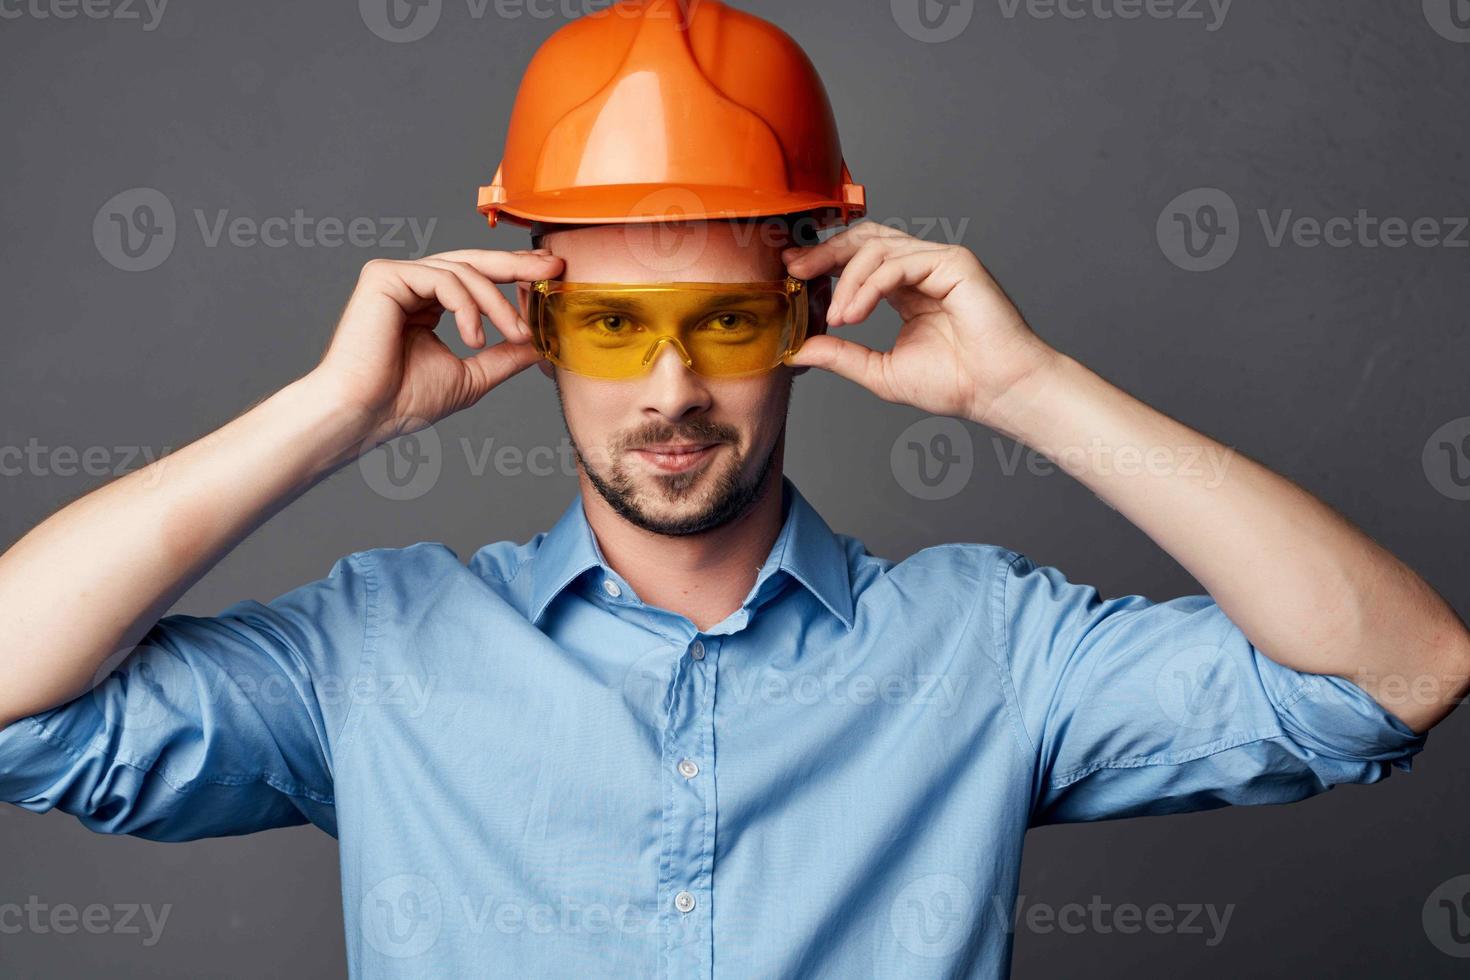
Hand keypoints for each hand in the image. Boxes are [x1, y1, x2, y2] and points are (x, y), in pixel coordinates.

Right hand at [309, 249, 563, 446]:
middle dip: (517, 265)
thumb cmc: (404, 402)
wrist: (365, 415)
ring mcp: (396, 277)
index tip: (551, 277)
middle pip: (473, 262)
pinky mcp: (384, 276)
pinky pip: (442, 278)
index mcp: (428, 303)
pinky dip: (467, 306)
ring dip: (498, 303)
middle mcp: (411, 284)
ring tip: (515, 335)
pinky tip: (474, 338)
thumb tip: (541, 343)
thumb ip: (504, 356)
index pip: (477, 278)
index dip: (515, 274)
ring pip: (464, 271)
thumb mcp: (473, 375)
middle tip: (552, 269)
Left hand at [782, 222, 1055, 425]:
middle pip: (864, 239)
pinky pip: (899, 262)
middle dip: (825, 252)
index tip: (792, 274)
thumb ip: (841, 356)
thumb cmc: (956, 383)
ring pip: (877, 247)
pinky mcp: (954, 263)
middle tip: (796, 271)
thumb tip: (799, 350)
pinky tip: (854, 313)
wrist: (998, 392)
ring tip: (836, 316)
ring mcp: (939, 262)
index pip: (858, 258)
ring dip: (847, 279)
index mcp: (906, 288)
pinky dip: (870, 285)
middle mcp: (922, 268)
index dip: (824, 260)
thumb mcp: (881, 371)